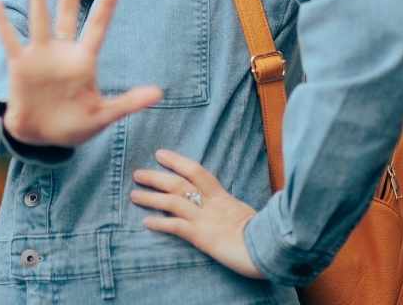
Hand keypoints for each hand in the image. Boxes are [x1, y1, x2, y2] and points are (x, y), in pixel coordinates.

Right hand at [0, 0, 162, 147]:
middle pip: (68, 12)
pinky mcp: (20, 65)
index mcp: (84, 60)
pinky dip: (2, 23)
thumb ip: (128, 103)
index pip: (98, 26)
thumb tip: (159, 93)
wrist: (41, 137)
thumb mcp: (102, 115)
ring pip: (40, 19)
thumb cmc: (74, 124)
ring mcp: (40, 55)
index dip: (106, 5)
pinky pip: (10, 40)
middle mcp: (62, 51)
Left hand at [132, 149, 264, 279]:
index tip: (160, 154)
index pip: (196, 171)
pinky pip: (176, 227)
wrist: (269, 248)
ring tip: (134, 195)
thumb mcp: (244, 213)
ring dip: (151, 197)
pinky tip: (147, 222)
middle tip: (137, 173)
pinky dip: (160, 223)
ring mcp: (205, 219)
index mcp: (222, 196)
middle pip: (178, 183)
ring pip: (172, 201)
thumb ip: (229, 207)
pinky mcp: (202, 237)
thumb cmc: (261, 233)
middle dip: (156, 177)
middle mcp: (210, 203)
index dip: (176, 160)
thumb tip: (223, 206)